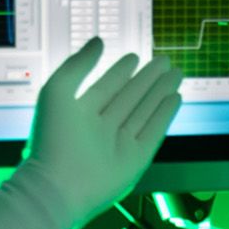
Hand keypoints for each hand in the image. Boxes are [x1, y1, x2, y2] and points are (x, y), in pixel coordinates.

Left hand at [21, 37, 184, 223]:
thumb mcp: (58, 90)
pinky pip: (154, 132)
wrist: (58, 187)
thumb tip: (98, 41)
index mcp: (80, 113)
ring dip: (161, 91)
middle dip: (148, 78)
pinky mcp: (135, 159)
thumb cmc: (53, 139)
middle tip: (164, 60)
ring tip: (176, 73)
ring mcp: (119, 144)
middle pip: (130, 96)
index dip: (120, 70)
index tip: (134, 56)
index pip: (106, 86)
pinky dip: (165, 115)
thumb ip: (79, 64)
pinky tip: (175, 98)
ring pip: (145, 111)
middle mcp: (101, 127)